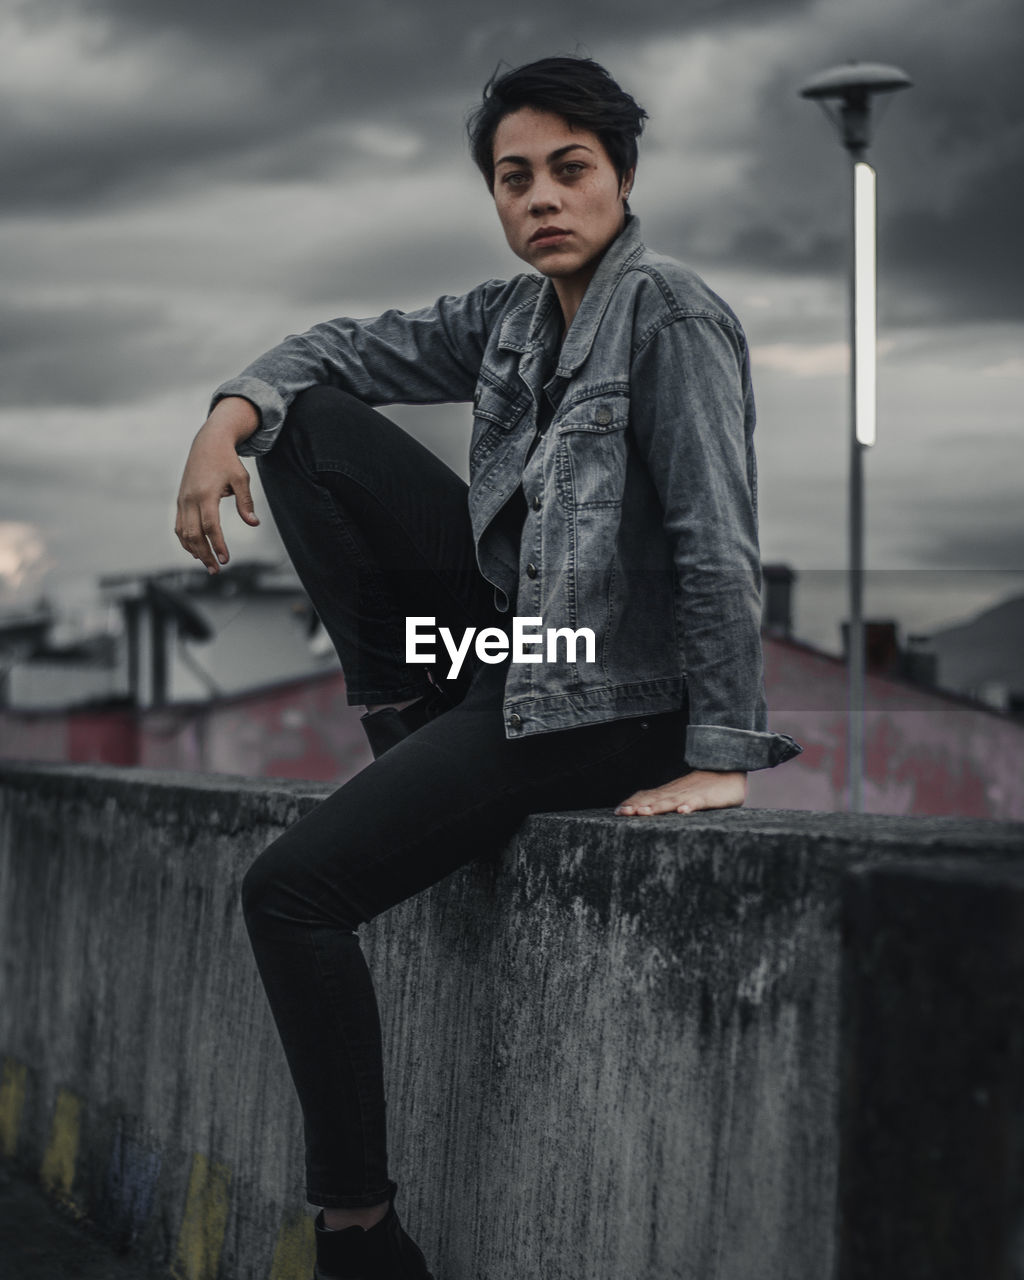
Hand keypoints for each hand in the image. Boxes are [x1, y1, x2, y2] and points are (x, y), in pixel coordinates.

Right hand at [175, 398, 260, 572]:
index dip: (218, 545)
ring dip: (194, 550)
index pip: (211, 526)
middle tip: (217, 570)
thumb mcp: (241, 478)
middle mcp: (190, 499)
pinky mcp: (180, 500)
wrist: (207, 443)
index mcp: (206, 494)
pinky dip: (186, 540)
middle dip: (205, 554)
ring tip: (208, 564)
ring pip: (183, 532)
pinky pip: (179, 525)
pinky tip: (196, 551)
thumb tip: (253, 523)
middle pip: (194, 534)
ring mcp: (182, 500)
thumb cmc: (227, 461)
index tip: (226, 559)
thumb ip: (246, 502)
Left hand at [614, 769, 746, 816]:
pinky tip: (682, 811)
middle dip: (637, 806)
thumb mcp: (685, 795)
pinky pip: (697, 801)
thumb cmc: (708, 788)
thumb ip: (671, 803)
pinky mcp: (707, 797)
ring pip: (671, 801)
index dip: (633, 803)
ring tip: (642, 813)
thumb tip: (655, 812)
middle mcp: (677, 791)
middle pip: (654, 799)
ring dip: (656, 807)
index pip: (647, 796)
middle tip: (621, 813)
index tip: (617, 811)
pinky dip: (689, 805)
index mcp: (671, 792)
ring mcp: (691, 793)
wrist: (730, 773)